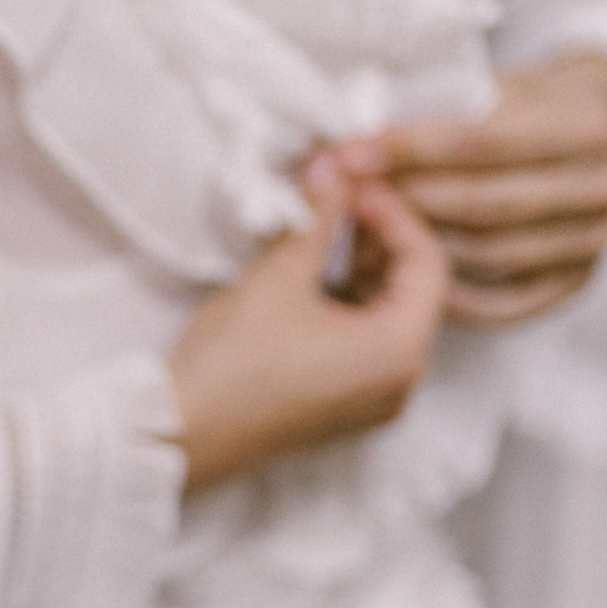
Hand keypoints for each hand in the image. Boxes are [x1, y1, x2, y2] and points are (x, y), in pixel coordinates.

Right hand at [167, 157, 450, 491]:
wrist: (179, 437)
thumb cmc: (230, 365)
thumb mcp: (277, 279)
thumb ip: (315, 219)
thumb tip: (331, 170)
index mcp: (399, 352)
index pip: (427, 262)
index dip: (394, 212)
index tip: (354, 184)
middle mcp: (401, 383)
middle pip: (414, 290)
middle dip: (378, 238)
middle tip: (339, 200)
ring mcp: (374, 401)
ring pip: (388, 315)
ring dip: (362, 268)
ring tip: (322, 231)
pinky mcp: (344, 408)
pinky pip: (366, 343)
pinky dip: (348, 303)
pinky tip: (311, 275)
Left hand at [341, 49, 606, 329]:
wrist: (576, 134)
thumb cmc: (515, 107)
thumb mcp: (487, 86)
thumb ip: (434, 109)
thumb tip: (349, 144)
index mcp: (586, 127)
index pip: (482, 142)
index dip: (411, 150)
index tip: (351, 155)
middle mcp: (602, 187)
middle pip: (484, 205)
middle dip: (407, 202)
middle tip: (348, 200)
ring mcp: (593, 241)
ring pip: (488, 255)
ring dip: (418, 249)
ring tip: (360, 237)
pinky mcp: (576, 284)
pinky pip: (500, 304)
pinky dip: (446, 295)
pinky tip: (400, 275)